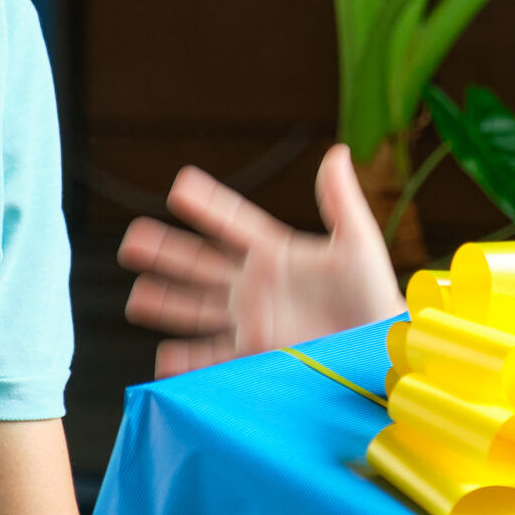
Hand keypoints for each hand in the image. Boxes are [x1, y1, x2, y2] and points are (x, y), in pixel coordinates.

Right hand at [120, 143, 404, 375]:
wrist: (382, 350)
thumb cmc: (376, 296)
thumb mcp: (359, 243)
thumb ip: (341, 201)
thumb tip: (336, 153)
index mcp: (277, 254)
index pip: (233, 221)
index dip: (208, 204)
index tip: (180, 185)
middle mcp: (256, 286)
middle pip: (200, 264)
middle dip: (165, 252)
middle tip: (132, 239)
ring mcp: (251, 322)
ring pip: (195, 309)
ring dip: (165, 303)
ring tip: (135, 297)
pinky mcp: (255, 355)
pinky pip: (212, 357)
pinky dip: (186, 360)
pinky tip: (164, 360)